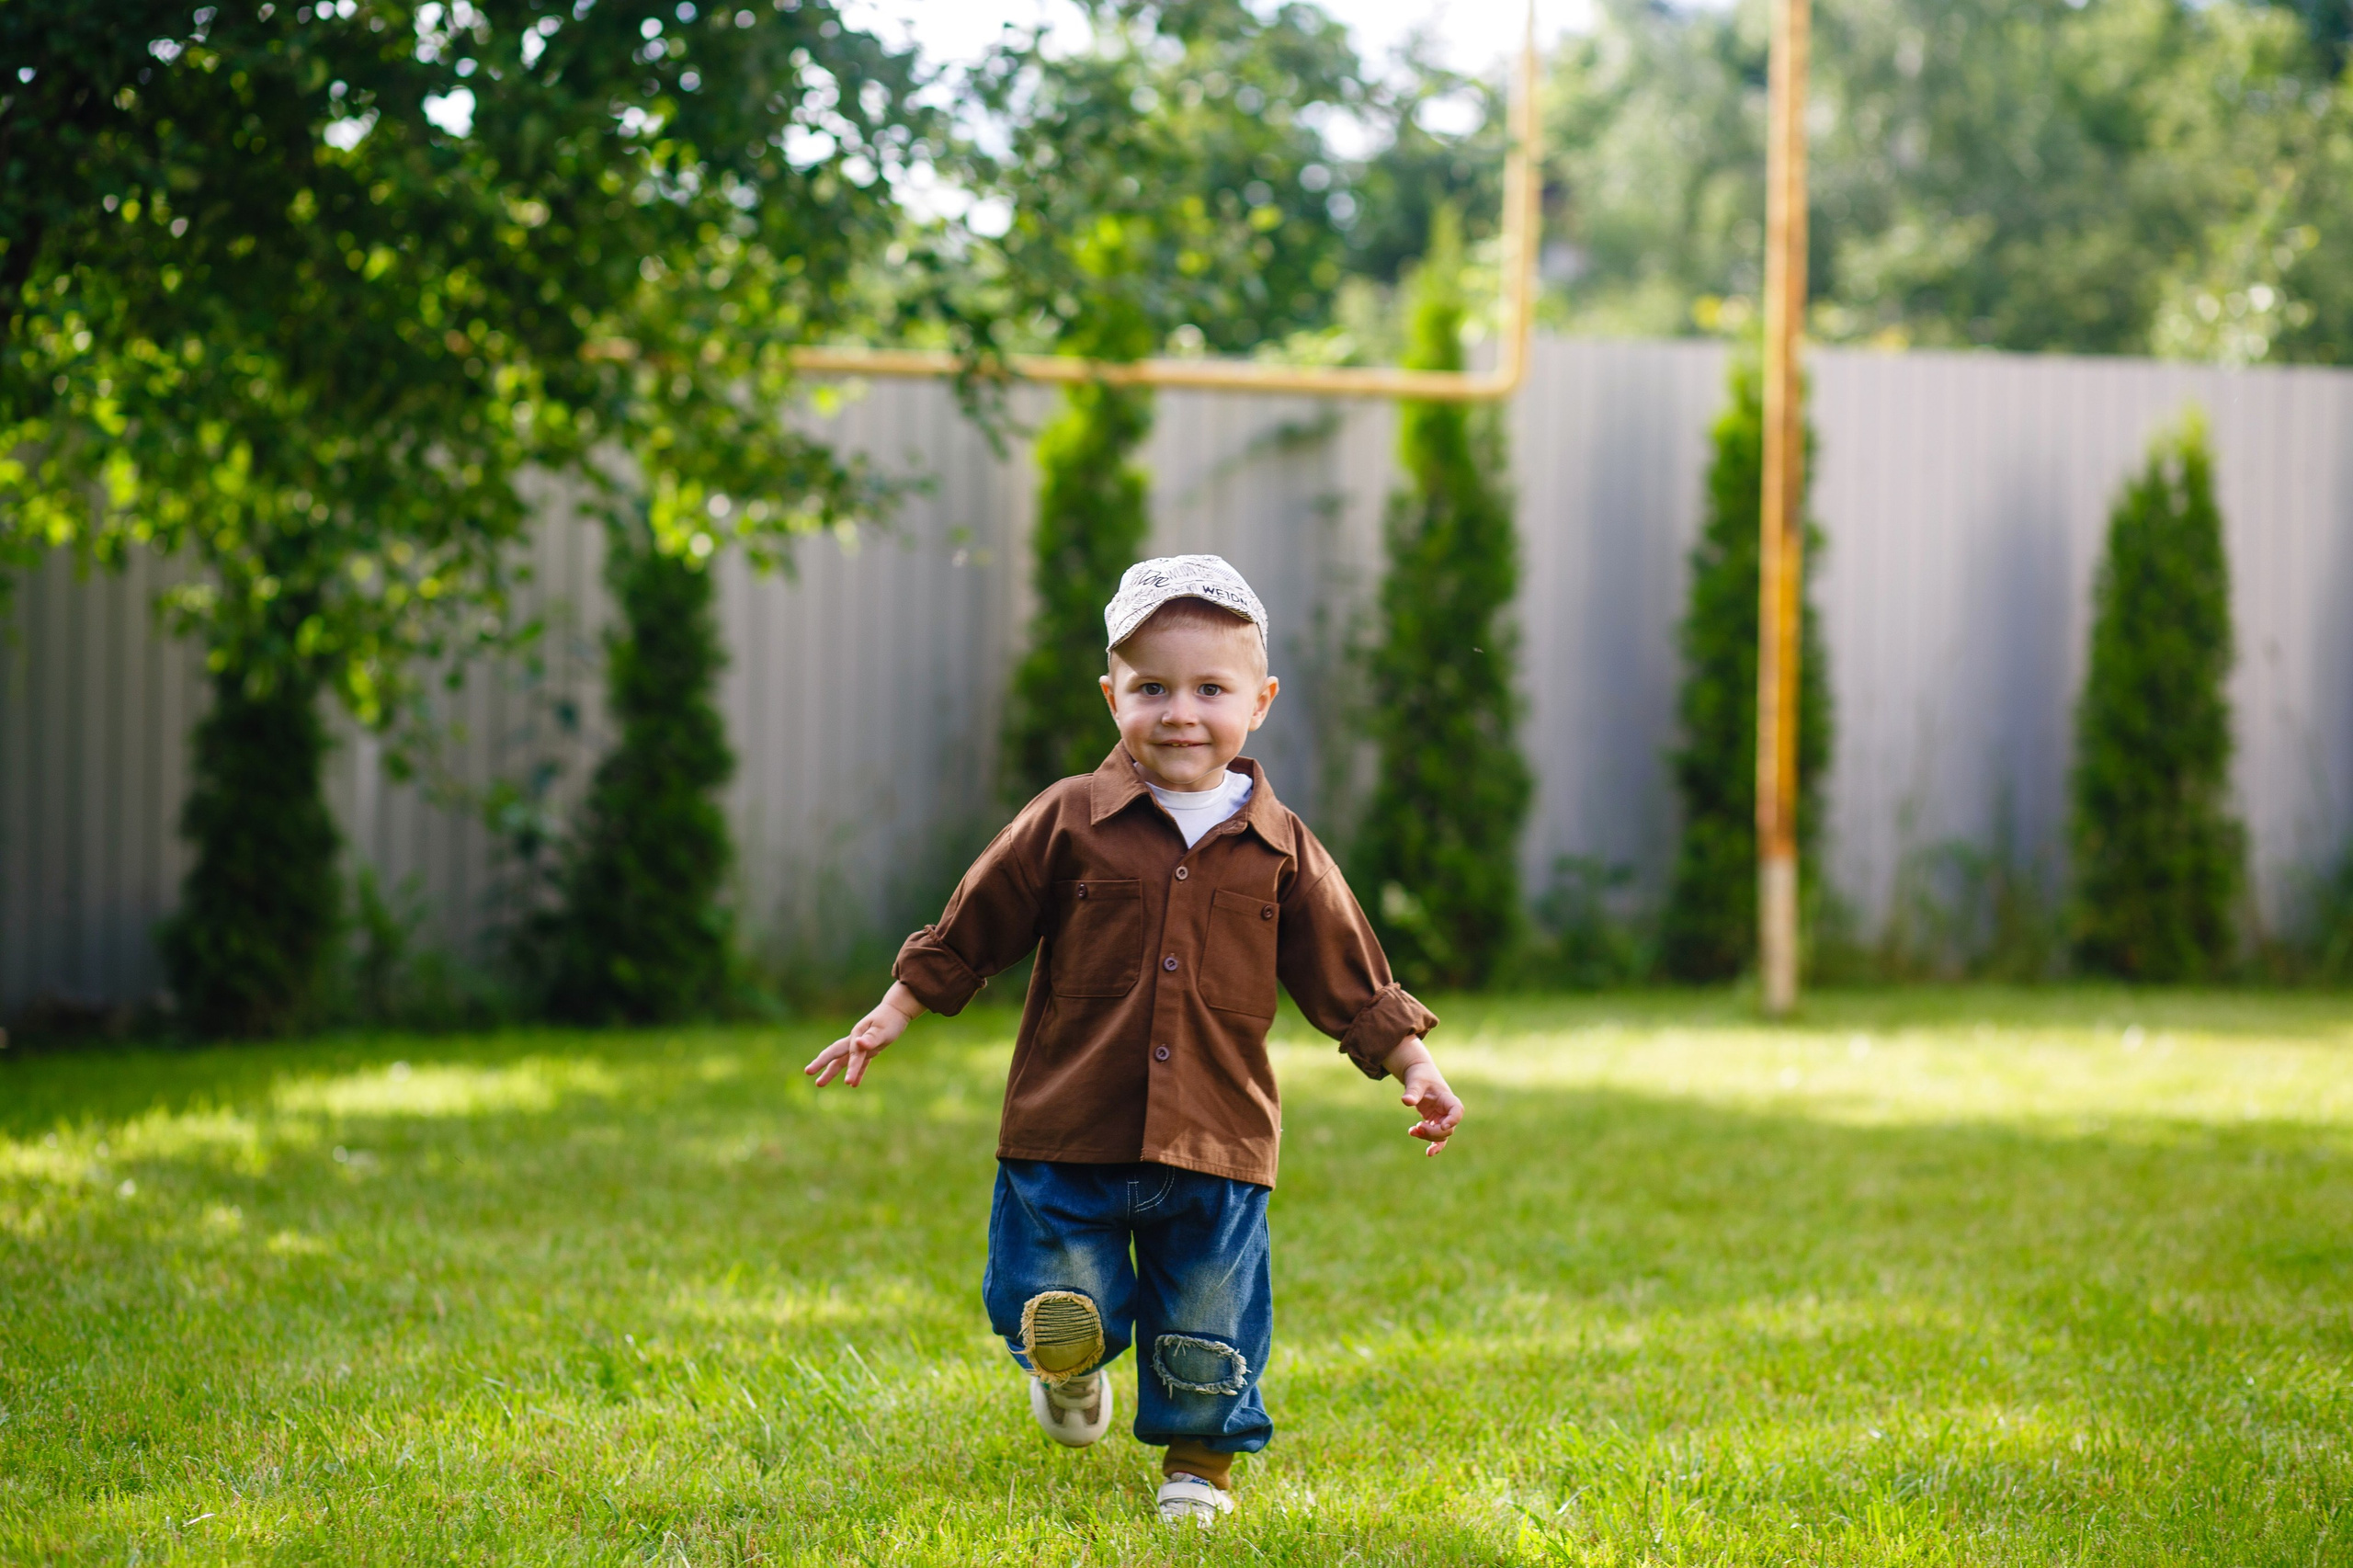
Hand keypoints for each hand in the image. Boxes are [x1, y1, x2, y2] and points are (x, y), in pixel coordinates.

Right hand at [804, 984, 923, 1088]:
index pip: (852, 1056)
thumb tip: (859, 1044)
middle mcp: (855, 1041)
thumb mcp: (883, 1029)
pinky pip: (860, 1063)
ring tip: (819, 1084)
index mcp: (856, 1036)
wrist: (897, 1009)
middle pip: (835, 1054)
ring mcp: (860, 1045)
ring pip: (843, 1061)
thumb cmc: (890, 1019)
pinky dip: (857, 1073)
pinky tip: (853, 1084)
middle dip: (821, 1064)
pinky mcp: (868, 1049)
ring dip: (832, 1072)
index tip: (848, 1083)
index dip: (851, 1069)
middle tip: (807, 1072)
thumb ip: (871, 1038)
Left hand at [1397, 1062, 1463, 1155]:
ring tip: (1412, 1131)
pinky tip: (1426, 1151)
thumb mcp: (1415, 1081)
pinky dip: (1430, 1142)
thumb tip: (1406, 1101)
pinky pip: (1436, 1137)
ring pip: (1441, 1136)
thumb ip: (1412, 1091)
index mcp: (1447, 1098)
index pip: (1457, 1111)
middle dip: (1433, 1132)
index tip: (1442, 1126)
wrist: (1418, 1075)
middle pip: (1448, 1129)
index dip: (1453, 1120)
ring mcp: (1442, 1118)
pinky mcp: (1434, 1122)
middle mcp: (1447, 1110)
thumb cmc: (1419, 1075)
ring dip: (1428, 1137)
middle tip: (1418, 1127)